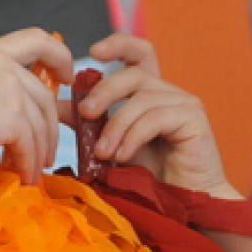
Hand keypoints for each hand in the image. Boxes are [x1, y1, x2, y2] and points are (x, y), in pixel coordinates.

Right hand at [0, 28, 72, 183]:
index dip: (60, 57)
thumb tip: (12, 115)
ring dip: (40, 153)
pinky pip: (31, 146)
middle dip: (51, 129)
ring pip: (41, 126)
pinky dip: (30, 165)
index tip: (66, 77)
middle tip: (47, 153)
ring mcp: (10, 90)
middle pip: (45, 98)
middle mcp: (4, 65)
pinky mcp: (12, 119)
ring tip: (33, 172)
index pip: (38, 39)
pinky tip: (23, 177)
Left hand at [73, 33, 240, 197]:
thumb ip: (90, 124)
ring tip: (102, 153)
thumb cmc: (152, 180)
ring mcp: (184, 104)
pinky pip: (154, 118)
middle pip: (133, 74)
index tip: (93, 52)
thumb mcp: (114, 146)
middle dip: (104, 92)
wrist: (184, 206)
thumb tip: (58, 107)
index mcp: (152, 94)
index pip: (139, 54)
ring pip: (141, 98)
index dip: (118, 45)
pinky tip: (122, 157)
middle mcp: (170, 93)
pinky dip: (133, 136)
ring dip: (115, 125)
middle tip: (84, 114)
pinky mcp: (193, 119)